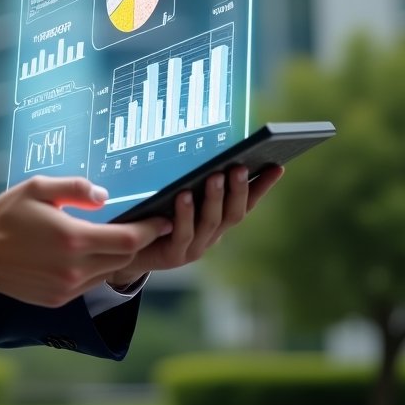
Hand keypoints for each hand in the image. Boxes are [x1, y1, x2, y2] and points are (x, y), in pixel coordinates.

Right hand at [0, 176, 172, 307]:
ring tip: (116, 238)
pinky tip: (87, 253)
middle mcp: (75, 268)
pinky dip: (96, 268)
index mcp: (73, 238)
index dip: (151, 229)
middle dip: (138, 241)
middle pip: (124, 257)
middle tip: (145, 225)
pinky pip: (90, 284)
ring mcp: (68, 287)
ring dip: (116, 256)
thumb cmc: (7, 216)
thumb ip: (75, 188)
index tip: (162, 219)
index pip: (128, 239)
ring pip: (109, 272)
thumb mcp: (38, 188)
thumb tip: (105, 196)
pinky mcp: (59, 299)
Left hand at [106, 163, 284, 286]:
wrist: (127, 253)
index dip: (262, 186)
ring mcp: (195, 247)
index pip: (245, 202)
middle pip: (233, 213)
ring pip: (212, 222)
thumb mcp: (175, 197)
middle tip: (239, 166)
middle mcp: (211, 235)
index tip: (277, 166)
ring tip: (214, 176)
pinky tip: (183, 195)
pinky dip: (185, 214)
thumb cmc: (153, 217)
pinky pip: (183, 233)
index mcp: (217, 220)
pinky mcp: (174, 255)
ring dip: (215, 198)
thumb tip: (206, 150)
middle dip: (239, 189)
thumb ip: (191, 182)